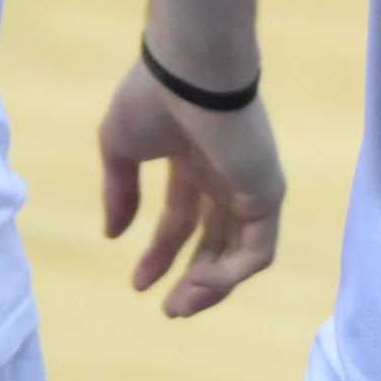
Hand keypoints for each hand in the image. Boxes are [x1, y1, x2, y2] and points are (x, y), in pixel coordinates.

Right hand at [98, 59, 284, 316]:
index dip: (160, 255)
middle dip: (190, 278)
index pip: (181, 220)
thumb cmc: (152, 97)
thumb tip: (113, 236)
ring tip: (180, 306)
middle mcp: (225, 176)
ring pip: (239, 253)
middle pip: (213, 240)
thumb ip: (120, 193)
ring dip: (211, 287)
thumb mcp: (120, 149)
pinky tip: (199, 285)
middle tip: (169, 310)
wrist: (191, 71)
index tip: (138, 284)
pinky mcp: (267, 193)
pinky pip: (258, 250)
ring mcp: (249, 185)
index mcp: (194, 161)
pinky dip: (231, 276)